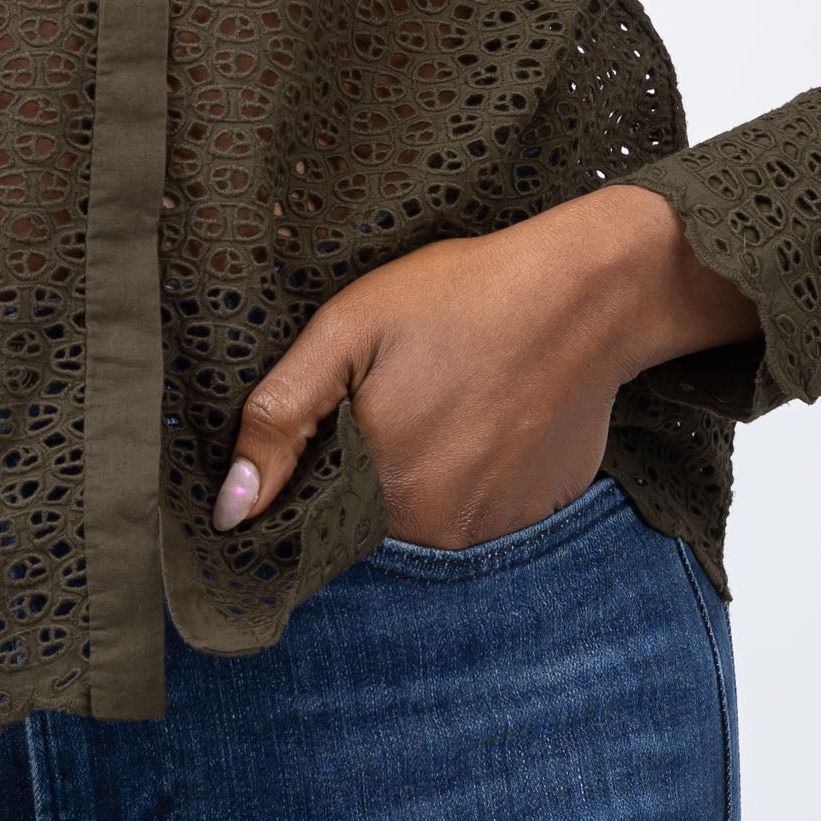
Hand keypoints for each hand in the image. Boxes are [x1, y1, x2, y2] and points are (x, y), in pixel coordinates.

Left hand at [213, 183, 760, 549]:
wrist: (589, 290)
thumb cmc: (463, 295)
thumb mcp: (348, 329)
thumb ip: (279, 420)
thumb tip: (231, 510)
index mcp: (384, 491)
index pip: (319, 516)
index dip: (320, 470)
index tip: (346, 417)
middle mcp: (442, 530)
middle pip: (373, 519)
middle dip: (373, 466)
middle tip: (404, 393)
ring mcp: (497, 527)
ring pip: (427, 517)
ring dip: (425, 473)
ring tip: (448, 399)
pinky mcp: (538, 513)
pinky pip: (482, 510)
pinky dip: (476, 473)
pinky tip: (489, 416)